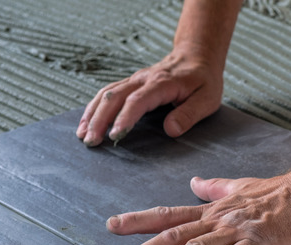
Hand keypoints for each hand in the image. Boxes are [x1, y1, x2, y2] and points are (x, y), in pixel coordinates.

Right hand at [76, 45, 223, 145]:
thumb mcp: (207, 99)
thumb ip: (189, 114)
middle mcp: (143, 79)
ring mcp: (134, 80)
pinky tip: (86, 122)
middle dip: (99, 119)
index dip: (124, 118)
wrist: (197, 56)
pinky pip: (107, 93)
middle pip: (114, 97)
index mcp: (162, 84)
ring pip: (106, 94)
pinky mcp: (130, 83)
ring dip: (92, 114)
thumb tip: (171, 130)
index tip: (115, 136)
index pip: (138, 101)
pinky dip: (94, 107)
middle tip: (91, 141)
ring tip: (82, 135)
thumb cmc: (203, 80)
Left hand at [106, 173, 290, 244]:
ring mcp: (239, 232)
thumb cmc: (281, 192)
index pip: (170, 214)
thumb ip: (215, 188)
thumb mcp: (241, 186)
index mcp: (214, 210)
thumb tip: (194, 183)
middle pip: (174, 236)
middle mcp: (220, 220)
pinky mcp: (259, 244)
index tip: (112, 226)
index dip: (140, 221)